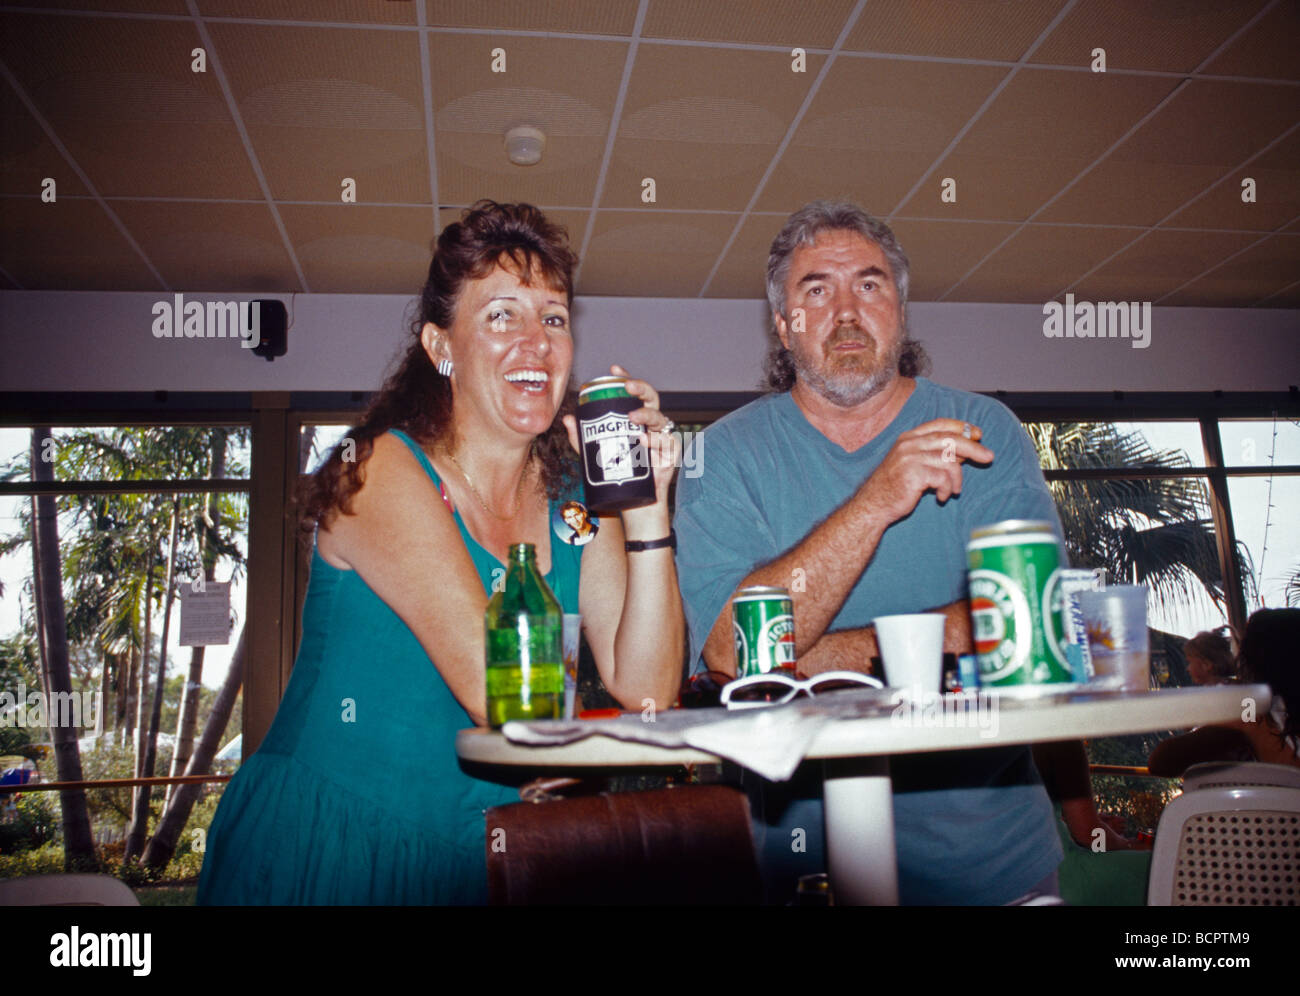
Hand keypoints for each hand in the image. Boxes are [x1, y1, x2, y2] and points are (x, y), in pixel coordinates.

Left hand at [563, 364, 679, 506]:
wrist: (633, 503)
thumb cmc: (617, 473)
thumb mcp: (594, 455)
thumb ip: (581, 438)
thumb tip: (567, 419)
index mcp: (636, 419)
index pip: (633, 394)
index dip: (626, 378)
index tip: (614, 369)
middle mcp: (651, 425)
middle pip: (652, 399)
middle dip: (641, 388)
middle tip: (627, 387)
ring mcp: (663, 439)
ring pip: (661, 419)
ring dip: (648, 416)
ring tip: (633, 418)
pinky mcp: (671, 455)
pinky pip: (667, 443)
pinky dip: (656, 441)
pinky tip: (645, 441)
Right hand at [859, 418, 992, 524]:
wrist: (874, 505)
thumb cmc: (895, 487)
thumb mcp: (915, 465)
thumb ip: (936, 455)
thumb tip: (964, 451)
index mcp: (909, 437)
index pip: (940, 424)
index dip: (962, 427)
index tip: (978, 434)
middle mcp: (909, 443)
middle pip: (950, 439)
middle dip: (973, 447)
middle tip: (988, 457)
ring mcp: (910, 457)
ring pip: (949, 460)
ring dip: (956, 479)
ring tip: (952, 491)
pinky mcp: (913, 473)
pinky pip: (943, 477)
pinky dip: (947, 489)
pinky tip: (941, 497)